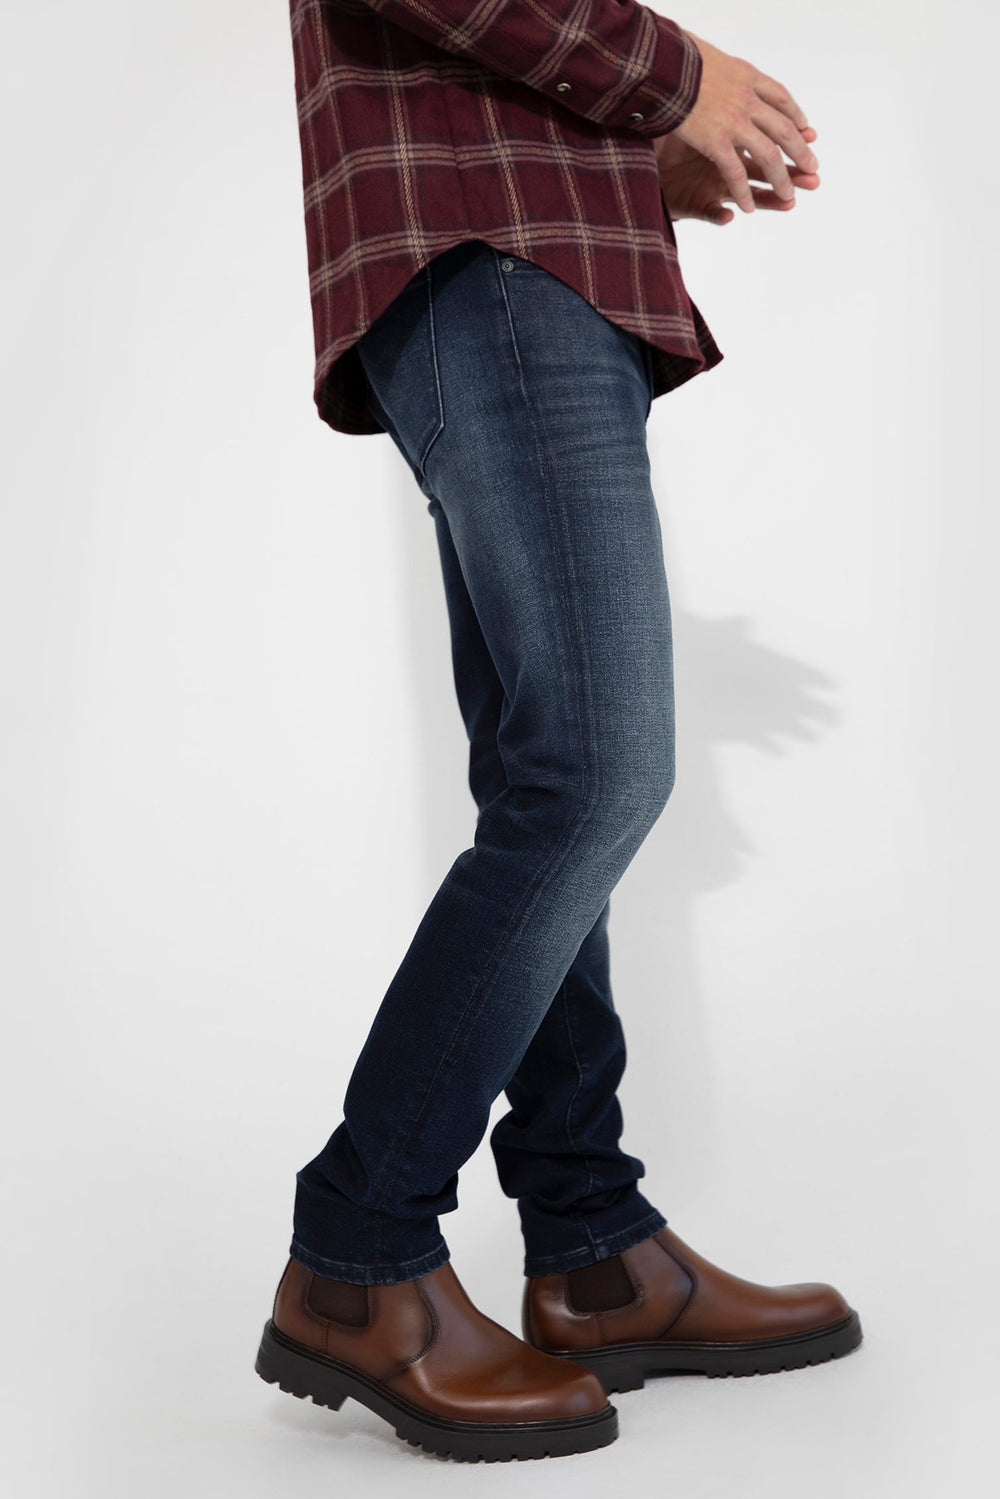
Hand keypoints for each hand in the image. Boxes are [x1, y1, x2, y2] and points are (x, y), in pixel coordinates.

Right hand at [669, 31, 819, 214]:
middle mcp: (747, 99)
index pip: (781, 98)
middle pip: (784, 129)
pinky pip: (736, 172)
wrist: (659, 64)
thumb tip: (722, 71)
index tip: (807, 130)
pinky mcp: (715, 140)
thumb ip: (722, 72)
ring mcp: (734, 121)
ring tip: (789, 196)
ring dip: (780, 178)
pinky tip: (749, 209)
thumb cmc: (677, 60)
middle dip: (799, 152)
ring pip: (767, 154)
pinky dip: (743, 192)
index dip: (796, 116)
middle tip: (812, 169)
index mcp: (747, 76)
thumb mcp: (709, 58)